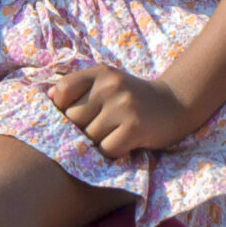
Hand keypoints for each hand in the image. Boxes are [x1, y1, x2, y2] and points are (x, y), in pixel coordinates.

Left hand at [48, 66, 198, 158]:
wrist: (176, 104)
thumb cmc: (134, 98)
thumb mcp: (108, 83)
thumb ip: (78, 87)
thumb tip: (48, 98)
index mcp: (100, 73)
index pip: (62, 90)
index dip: (62, 109)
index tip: (75, 116)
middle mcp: (110, 85)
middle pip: (73, 119)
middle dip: (80, 131)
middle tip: (97, 131)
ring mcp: (123, 106)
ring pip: (89, 137)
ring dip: (97, 144)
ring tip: (111, 136)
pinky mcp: (135, 127)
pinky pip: (106, 150)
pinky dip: (110, 153)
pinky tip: (122, 145)